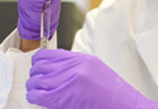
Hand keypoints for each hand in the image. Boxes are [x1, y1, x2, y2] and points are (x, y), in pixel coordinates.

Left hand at [26, 49, 157, 108]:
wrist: (124, 106)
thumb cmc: (112, 93)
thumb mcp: (95, 70)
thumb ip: (75, 66)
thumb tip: (55, 68)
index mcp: (81, 59)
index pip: (48, 54)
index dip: (38, 61)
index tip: (37, 67)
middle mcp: (73, 68)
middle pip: (40, 66)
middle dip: (34, 74)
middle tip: (36, 82)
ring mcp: (68, 82)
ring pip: (36, 80)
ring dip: (33, 86)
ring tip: (36, 91)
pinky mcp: (63, 98)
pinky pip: (38, 95)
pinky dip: (34, 97)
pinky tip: (38, 99)